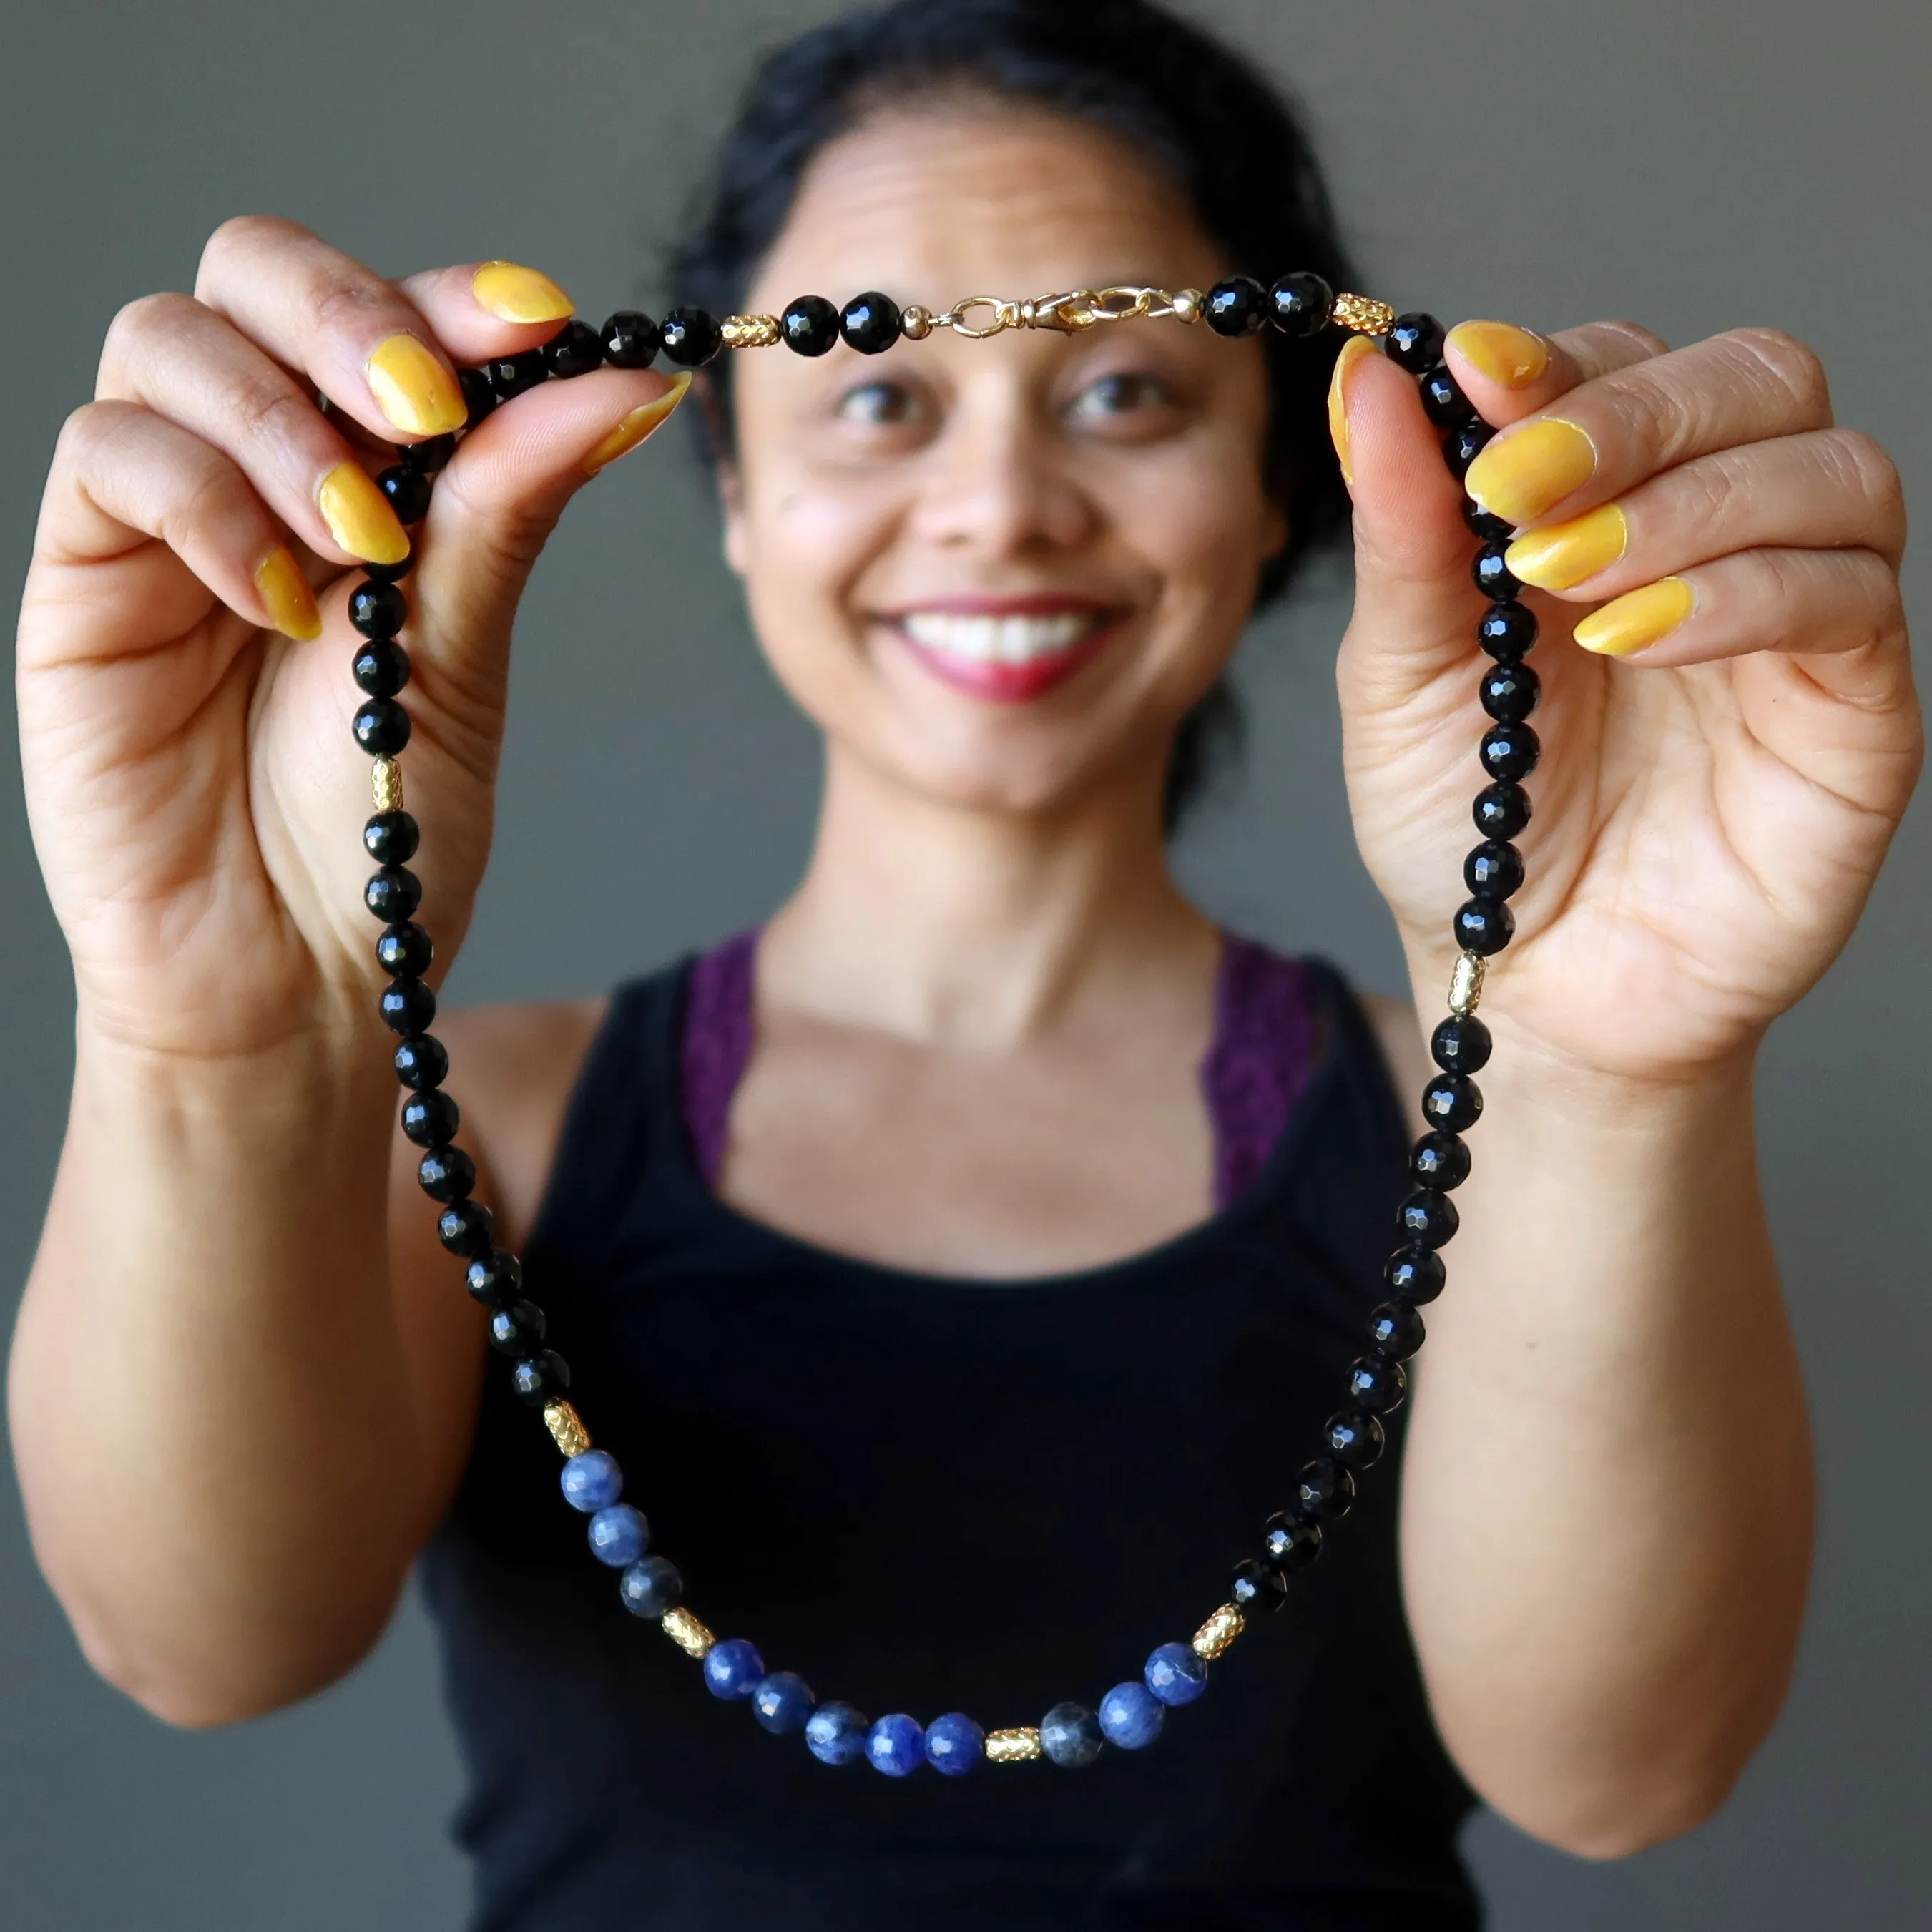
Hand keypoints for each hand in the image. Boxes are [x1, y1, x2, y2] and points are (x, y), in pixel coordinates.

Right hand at [17, 218, 685, 1061]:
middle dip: (348, 314)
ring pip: (168, 342)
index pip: (391, 317)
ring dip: (277, 417)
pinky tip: (277, 603)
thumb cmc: (388, 831)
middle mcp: (262, 467)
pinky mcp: (83, 575)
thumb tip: (621, 378)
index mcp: (375, 475)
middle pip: (253, 272)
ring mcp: (166, 514)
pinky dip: (201, 501)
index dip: (455, 295)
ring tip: (358, 540)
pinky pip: (105, 457)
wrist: (295, 973)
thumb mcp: (464, 661)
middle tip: (423, 408)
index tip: (540, 318)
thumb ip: (508, 513)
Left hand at [1333, 317, 1918, 1083]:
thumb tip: (1371, 374)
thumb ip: (1400, 529)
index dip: (1558, 360)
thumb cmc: (1465, 826)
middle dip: (1633, 411)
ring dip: (1692, 499)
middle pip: (1756, 379)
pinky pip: (1852, 602)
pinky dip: (1748, 593)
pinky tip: (1638, 638)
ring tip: (1568, 578)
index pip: (1625, 365)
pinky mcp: (1856, 709)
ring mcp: (1800, 617)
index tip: (1472, 373)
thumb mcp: (1398, 675)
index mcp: (1604, 503)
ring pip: (1832, 471)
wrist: (1523, 981)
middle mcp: (1719, 533)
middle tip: (1520, 486)